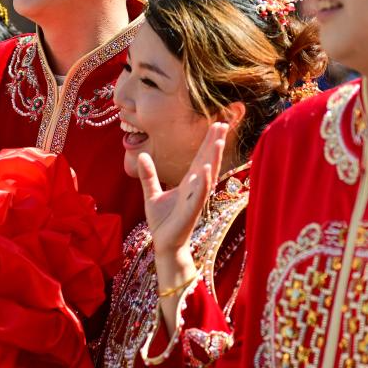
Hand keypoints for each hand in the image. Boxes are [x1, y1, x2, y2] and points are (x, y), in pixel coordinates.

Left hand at [138, 122, 227, 258]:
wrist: (164, 243)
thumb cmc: (162, 221)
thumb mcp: (151, 193)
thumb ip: (149, 175)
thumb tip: (142, 154)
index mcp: (188, 182)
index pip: (200, 157)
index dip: (208, 141)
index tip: (217, 124)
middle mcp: (195, 188)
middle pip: (208, 160)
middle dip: (215, 143)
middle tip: (224, 124)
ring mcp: (195, 199)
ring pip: (207, 175)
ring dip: (213, 158)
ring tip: (219, 141)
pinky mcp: (191, 211)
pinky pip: (198, 195)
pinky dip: (202, 182)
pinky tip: (206, 170)